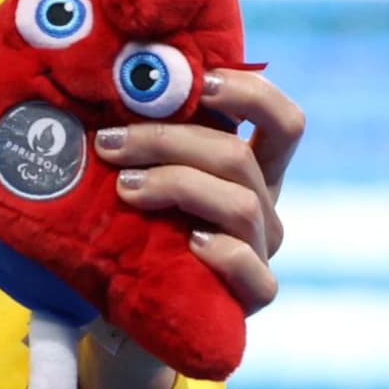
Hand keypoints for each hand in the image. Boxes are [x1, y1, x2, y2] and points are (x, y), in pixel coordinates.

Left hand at [80, 70, 304, 388]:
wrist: (121, 312)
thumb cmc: (129, 230)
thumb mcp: (140, 174)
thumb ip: (142, 136)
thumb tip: (106, 76)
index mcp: (248, 168)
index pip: (282, 122)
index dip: (251, 93)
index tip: (199, 81)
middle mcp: (263, 205)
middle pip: (239, 157)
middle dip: (168, 141)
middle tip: (109, 142)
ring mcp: (260, 251)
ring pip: (240, 205)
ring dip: (177, 185)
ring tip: (124, 188)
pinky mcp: (251, 297)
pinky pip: (253, 272)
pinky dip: (221, 252)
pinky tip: (188, 243)